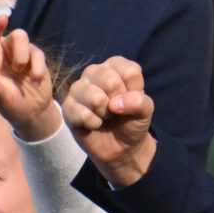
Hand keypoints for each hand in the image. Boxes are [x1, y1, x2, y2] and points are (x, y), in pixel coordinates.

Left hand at [0, 18, 62, 142]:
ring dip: (21, 55)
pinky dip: (36, 68)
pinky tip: (35, 83)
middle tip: (3, 19)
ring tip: (20, 72)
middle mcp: (1, 50)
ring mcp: (18, 50)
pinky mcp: (35, 55)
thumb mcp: (2, 101)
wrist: (32, 111)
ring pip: (20, 35)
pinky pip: (36, 53)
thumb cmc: (10, 104)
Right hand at [62, 57, 156, 186]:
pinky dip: (94, 124)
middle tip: (116, 110)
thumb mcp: (145, 111)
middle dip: (119, 103)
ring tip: (105, 116)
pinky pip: (82, 114)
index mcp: (115, 66)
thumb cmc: (131, 120)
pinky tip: (95, 124)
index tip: (131, 100)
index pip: (129, 71)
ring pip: (95, 97)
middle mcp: (95, 71)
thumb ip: (139, 102)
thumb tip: (114, 104)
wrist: (120, 146)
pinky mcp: (68, 107)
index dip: (134, 92)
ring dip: (105, 114)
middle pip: (111, 82)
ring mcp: (78, 88)